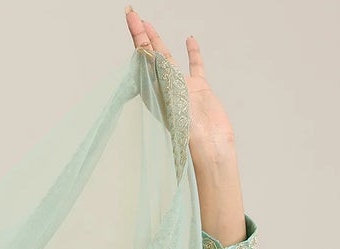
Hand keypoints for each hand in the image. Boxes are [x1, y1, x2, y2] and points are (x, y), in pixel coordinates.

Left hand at [124, 7, 237, 170]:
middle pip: (148, 54)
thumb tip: (141, 51)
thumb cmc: (185, 127)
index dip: (135, 34)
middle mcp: (164, 86)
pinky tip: (189, 39)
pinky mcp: (199, 88)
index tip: (130, 16)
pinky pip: (195, 66)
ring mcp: (181, 86)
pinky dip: (192, 53)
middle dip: (140, 34)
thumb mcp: (165, 94)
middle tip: (132, 14)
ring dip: (158, 40)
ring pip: (167, 56)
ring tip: (148, 24)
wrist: (209, 144)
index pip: (141, 56)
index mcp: (153, 89)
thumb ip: (155, 72)